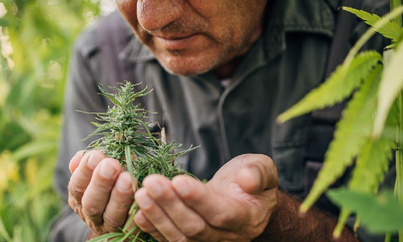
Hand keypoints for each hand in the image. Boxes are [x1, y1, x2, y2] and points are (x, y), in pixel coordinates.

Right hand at [68, 150, 134, 235]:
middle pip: (92, 203)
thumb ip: (89, 163)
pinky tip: (142, 198)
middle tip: (111, 165)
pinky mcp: (128, 234)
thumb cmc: (109, 181)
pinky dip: (136, 214)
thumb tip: (81, 156)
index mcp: (80, 199)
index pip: (76, 187)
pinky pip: (132, 227)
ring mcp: (109, 227)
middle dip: (101, 183)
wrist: (123, 212)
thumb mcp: (95, 172)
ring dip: (119, 196)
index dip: (84, 172)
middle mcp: (91, 215)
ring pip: (111, 215)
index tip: (95, 155)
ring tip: (128, 178)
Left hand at [132, 154, 277, 241]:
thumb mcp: (263, 168)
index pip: (222, 214)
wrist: (245, 200)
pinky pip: (170, 240)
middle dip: (171, 204)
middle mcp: (228, 237)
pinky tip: (139, 212)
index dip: (199, 199)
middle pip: (196, 227)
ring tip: (141, 194)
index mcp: (247, 219)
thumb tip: (247, 179)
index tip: (178, 180)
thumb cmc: (251, 180)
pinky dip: (153, 228)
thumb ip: (259, 172)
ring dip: (158, 216)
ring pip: (180, 237)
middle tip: (151, 182)